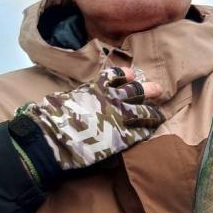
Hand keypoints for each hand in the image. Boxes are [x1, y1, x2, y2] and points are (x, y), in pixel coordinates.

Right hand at [15, 67, 163, 172]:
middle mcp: (111, 99)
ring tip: (159, 114)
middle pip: (136, 91)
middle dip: (148, 89)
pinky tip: (151, 131)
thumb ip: (80, 97)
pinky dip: (147, 131)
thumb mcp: (66, 99)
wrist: (53, 136)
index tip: (132, 74)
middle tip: (158, 89)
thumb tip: (83, 98)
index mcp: (96, 88)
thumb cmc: (53, 117)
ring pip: (143, 111)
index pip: (115, 76)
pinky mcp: (122, 137)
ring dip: (152, 112)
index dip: (125, 75)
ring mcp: (119, 118)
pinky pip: (140, 132)